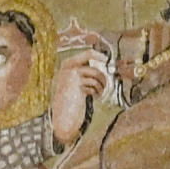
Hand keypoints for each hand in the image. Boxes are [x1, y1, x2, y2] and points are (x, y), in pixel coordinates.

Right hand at [49, 32, 112, 146]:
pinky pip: (94, 83)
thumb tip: (100, 66)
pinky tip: (94, 96)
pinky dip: (97, 90)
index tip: (106, 59)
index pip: (86, 53)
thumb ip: (83, 73)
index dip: (98, 54)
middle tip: (106, 70)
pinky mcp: (77, 83)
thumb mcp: (74, 83)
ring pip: (96, 72)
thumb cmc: (70, 100)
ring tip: (99, 92)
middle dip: (100, 60)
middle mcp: (67, 67)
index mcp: (66, 65)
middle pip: (90, 56)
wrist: (63, 115)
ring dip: (101, 83)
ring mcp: (72, 74)